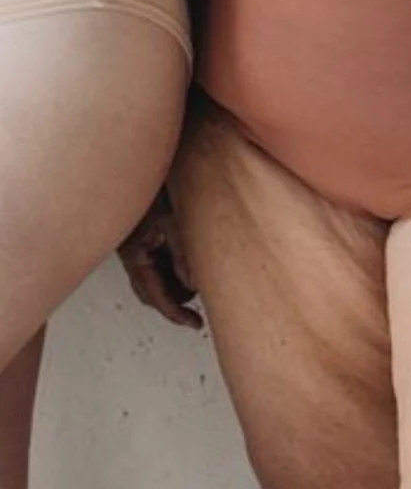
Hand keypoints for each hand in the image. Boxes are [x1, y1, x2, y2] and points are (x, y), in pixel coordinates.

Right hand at [118, 190, 201, 329]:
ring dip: (174, 286)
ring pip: (154, 278)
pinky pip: (157, 262)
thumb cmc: (153, 188)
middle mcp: (132, 255)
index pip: (155, 296)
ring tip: (199, 284)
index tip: (194, 324)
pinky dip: (172, 268)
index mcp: (135, 255)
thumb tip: (195, 284)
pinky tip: (189, 263)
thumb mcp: (172, 221)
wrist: (138, 163)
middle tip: (198, 310)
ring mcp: (136, 247)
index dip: (175, 314)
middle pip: (151, 292)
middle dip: (174, 303)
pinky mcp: (142, 237)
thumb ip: (183, 254)